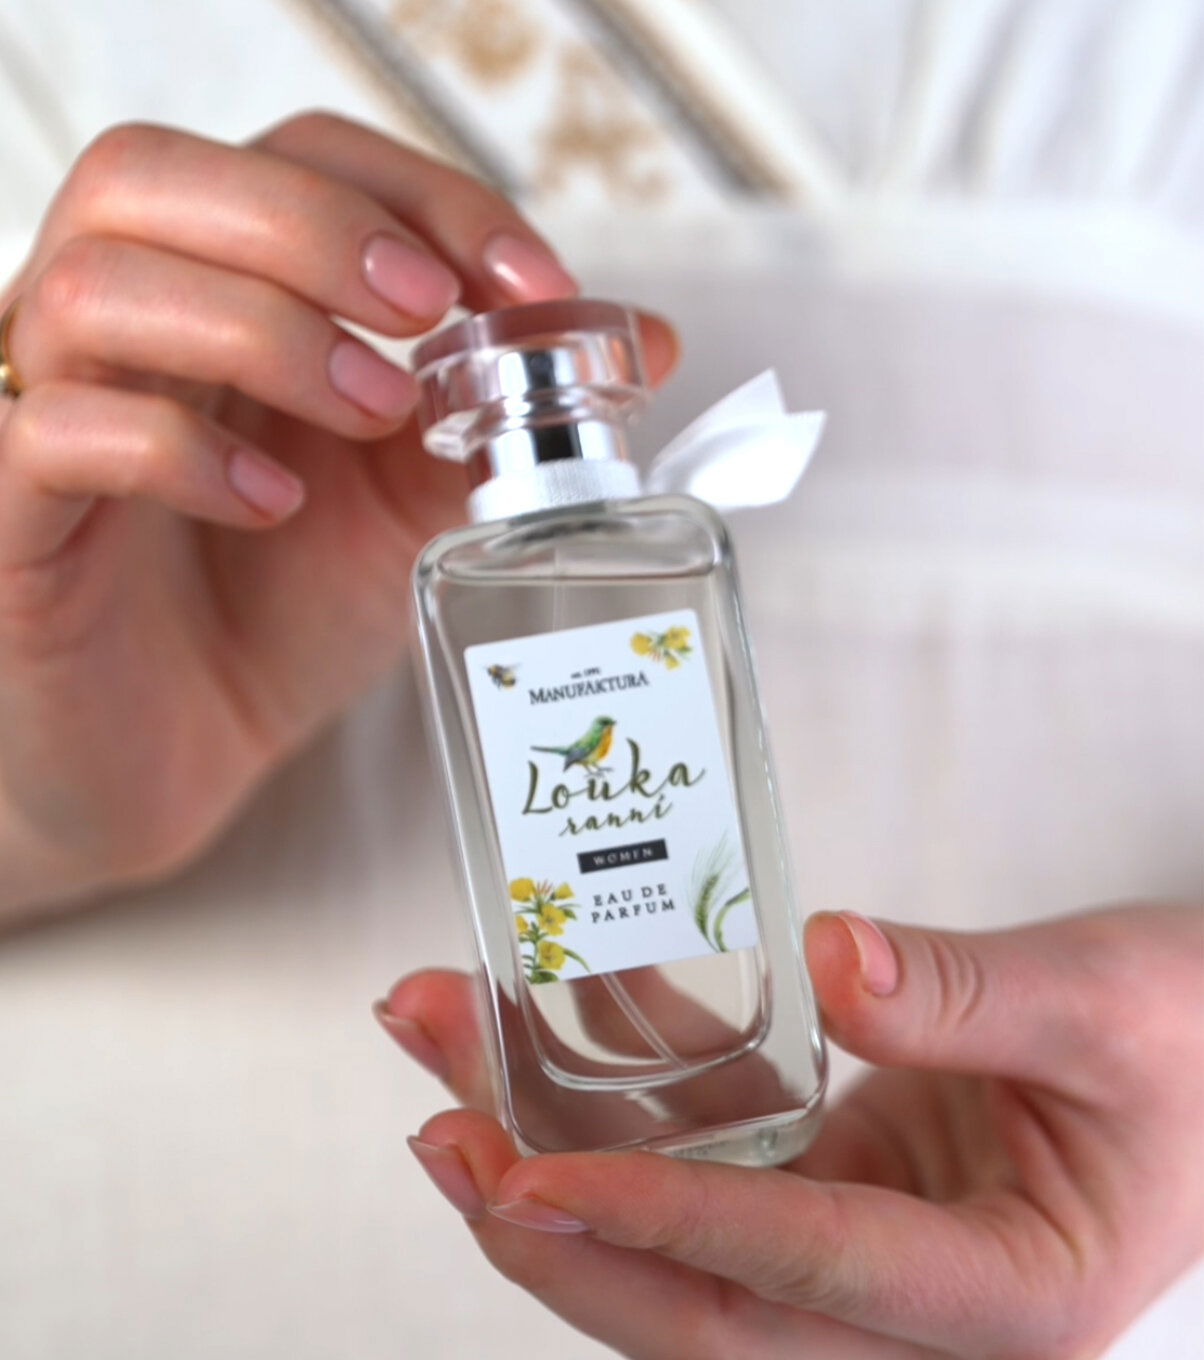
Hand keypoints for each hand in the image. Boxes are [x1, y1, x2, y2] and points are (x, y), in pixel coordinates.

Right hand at [0, 112, 677, 920]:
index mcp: (223, 292)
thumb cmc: (286, 611)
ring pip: (96, 285)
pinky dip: (178, 451)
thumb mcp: (417, 505)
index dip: (417, 193)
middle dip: (317, 228)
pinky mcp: (14, 516)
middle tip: (429, 315)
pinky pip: (57, 432)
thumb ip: (505, 412)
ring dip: (261, 330)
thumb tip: (647, 338)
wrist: (183, 747)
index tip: (525, 279)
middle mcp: (120, 325)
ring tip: (372, 415)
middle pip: (158, 174)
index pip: (293, 156)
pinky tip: (272, 504)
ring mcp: (46, 410)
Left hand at [378, 903, 1203, 1358]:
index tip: (538, 1178)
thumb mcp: (1106, 1005)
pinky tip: (542, 1012)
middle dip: (557, 1224)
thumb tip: (830, 957)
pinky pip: (714, 1146)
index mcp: (1008, 1302)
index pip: (806, 1276)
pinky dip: (626, 1087)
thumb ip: (971, 993)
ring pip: (680, 1228)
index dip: (666, 1225)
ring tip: (445, 1041)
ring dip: (555, 1141)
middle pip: (700, 1301)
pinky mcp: (837, 1184)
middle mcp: (915, 1309)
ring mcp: (864, 1250)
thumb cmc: (1193, 1039)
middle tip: (441, 1131)